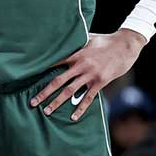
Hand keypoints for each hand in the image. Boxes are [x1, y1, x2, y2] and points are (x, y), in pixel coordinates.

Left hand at [29, 30, 144, 120]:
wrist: (126, 45)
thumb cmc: (106, 40)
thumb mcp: (88, 38)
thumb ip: (76, 42)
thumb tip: (63, 39)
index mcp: (76, 54)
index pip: (54, 64)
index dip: (42, 72)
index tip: (29, 79)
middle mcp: (81, 66)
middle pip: (58, 81)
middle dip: (44, 93)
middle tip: (32, 102)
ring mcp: (90, 75)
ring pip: (70, 92)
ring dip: (57, 102)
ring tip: (46, 111)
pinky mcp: (101, 82)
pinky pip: (88, 98)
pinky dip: (80, 108)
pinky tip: (72, 117)